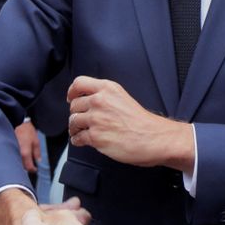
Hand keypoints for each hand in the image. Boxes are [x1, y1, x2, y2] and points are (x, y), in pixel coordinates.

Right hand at [14, 120, 40, 172]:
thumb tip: (38, 160)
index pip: (28, 167)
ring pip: (16, 162)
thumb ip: (37, 152)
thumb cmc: (26, 130)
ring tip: (24, 161)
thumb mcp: (36, 141)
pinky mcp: (7, 149)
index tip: (35, 169)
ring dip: (20, 163)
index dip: (33, 169)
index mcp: (25, 153)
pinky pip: (11, 157)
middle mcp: (17, 154)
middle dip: (26, 167)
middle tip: (30, 165)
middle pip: (21, 167)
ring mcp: (11, 151)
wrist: (17, 123)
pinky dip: (15, 158)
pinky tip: (18, 156)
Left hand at [67, 76, 193, 171]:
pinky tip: (81, 141)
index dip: (72, 92)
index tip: (71, 98)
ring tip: (78, 132)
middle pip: (74, 105)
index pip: (79, 83)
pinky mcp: (95, 136)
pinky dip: (77, 140)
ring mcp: (96, 119)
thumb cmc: (142, 121)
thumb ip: (105, 96)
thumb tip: (88, 102)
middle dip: (76, 114)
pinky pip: (77, 137)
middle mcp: (100, 101)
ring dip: (74, 128)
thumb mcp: (122, 98)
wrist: (154, 138)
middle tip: (80, 119)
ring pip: (73, 121)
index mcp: (108, 88)